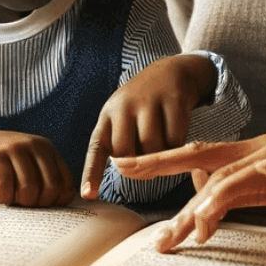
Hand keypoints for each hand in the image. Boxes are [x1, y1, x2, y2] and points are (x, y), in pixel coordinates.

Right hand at [0, 128, 74, 206]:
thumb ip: (46, 178)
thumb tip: (59, 207)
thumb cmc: (8, 163)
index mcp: (48, 150)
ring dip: (19, 202)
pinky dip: (3, 197)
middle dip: (38, 204)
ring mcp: (16, 150)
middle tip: (24, 203)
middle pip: (50, 188)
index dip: (56, 202)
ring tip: (11, 197)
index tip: (42, 205)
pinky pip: (6, 187)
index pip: (65, 184)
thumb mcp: (31, 164)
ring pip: (29, 189)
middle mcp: (35, 146)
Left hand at [80, 53, 216, 198]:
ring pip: (152, 147)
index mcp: (108, 115)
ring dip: (159, 158)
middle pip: (127, 153)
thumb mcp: (123, 116)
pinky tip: (177, 142)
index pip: (96, 148)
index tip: (88, 194)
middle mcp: (124, 107)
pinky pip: (175, 138)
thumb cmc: (143, 103)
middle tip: (149, 167)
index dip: (92, 173)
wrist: (171, 71)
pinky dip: (177, 147)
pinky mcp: (173, 100)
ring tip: (163, 153)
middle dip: (137, 166)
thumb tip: (130, 172)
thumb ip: (121, 142)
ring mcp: (149, 101)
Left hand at [113, 134, 265, 252]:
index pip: (204, 155)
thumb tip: (202, 201)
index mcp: (261, 155)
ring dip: (191, 209)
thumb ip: (245, 197)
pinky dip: (220, 203)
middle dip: (158, 162)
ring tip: (171, 239)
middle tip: (122, 170)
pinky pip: (248, 183)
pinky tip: (204, 224)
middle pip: (201, 153)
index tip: (129, 164)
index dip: (164, 159)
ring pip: (221, 175)